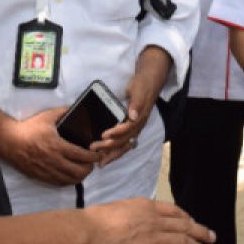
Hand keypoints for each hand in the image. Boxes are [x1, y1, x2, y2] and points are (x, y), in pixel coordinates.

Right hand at [0, 106, 99, 185]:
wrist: (9, 140)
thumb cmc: (28, 128)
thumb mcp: (47, 116)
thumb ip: (63, 112)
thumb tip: (76, 108)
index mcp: (57, 146)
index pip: (81, 155)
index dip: (93, 156)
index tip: (99, 154)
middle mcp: (54, 160)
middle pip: (78, 171)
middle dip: (89, 168)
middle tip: (93, 162)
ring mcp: (47, 170)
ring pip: (69, 180)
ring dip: (80, 176)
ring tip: (84, 170)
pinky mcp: (40, 176)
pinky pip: (58, 183)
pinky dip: (68, 181)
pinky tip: (71, 176)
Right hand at [74, 198, 214, 243]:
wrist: (87, 232)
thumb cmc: (96, 220)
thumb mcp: (121, 207)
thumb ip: (135, 212)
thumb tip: (138, 219)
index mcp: (147, 206)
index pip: (174, 211)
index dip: (187, 218)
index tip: (193, 222)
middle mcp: (153, 220)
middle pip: (184, 226)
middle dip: (200, 232)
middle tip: (211, 237)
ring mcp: (151, 238)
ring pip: (182, 242)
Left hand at [92, 47, 168, 165]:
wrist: (149, 81)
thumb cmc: (142, 85)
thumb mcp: (139, 90)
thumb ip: (136, 103)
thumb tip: (133, 116)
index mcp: (139, 118)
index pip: (127, 129)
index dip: (115, 133)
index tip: (103, 136)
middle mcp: (138, 126)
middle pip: (124, 141)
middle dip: (109, 147)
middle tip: (93, 148)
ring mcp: (135, 128)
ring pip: (124, 145)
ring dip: (112, 153)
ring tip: (100, 162)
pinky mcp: (131, 128)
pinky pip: (124, 143)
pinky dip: (115, 151)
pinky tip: (107, 156)